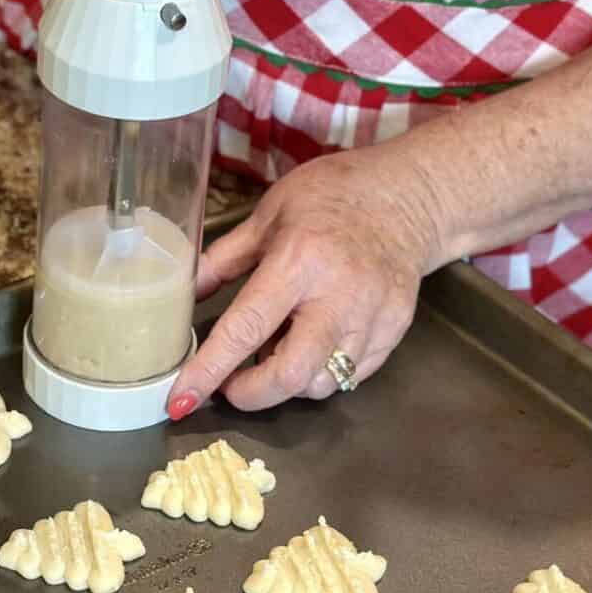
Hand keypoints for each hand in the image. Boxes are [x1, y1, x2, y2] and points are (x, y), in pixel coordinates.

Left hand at [167, 144, 445, 417]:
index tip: (181, 399)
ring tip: (277, 351)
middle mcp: (340, 294)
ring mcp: (374, 316)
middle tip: (231, 385)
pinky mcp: (395, 331)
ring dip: (286, 383)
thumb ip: (224, 259)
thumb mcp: (269, 214)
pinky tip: (309, 345)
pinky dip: (319, 374)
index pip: (245, 328)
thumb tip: (183, 296)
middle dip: (251, 394)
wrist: (411, 193)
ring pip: (321, 384)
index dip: (209, 370)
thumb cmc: (333, 196)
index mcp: (299, 260)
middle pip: (290, 374)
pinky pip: (349, 377)